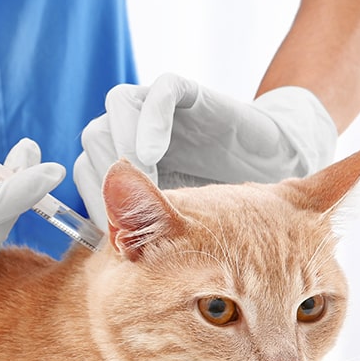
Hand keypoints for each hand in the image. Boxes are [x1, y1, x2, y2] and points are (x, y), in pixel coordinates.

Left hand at [73, 74, 336, 229]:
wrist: (271, 160)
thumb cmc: (225, 207)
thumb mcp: (184, 231)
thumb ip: (149, 240)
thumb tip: (112, 267)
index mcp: (126, 169)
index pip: (88, 173)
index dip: (91, 198)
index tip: (105, 233)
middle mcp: (137, 135)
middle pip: (96, 140)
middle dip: (101, 171)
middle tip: (117, 205)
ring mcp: (159, 111)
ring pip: (117, 110)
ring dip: (120, 143)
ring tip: (134, 180)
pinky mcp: (187, 95)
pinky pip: (160, 92)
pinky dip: (150, 121)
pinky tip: (149, 154)